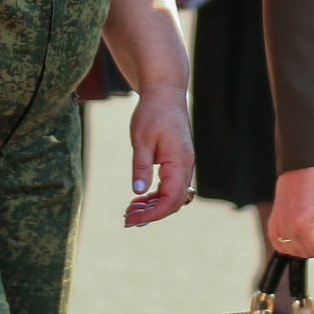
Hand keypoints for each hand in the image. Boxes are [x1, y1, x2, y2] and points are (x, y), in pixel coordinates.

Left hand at [125, 84, 196, 226]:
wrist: (165, 92)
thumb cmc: (152, 113)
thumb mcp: (142, 140)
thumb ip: (141, 166)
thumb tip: (138, 192)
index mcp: (179, 163)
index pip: (170, 199)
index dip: (152, 214)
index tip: (133, 220)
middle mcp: (185, 166)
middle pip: (173, 202)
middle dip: (151, 214)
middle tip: (127, 219)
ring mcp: (183, 164)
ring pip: (172, 195)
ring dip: (153, 206)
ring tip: (130, 210)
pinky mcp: (178, 161)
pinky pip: (171, 185)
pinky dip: (157, 195)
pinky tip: (140, 197)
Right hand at [267, 163, 313, 258]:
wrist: (307, 150)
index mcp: (304, 222)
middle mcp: (288, 223)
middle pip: (307, 253)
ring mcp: (279, 219)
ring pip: (293, 249)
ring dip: (307, 245)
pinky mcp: (275, 214)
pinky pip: (277, 240)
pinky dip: (289, 242)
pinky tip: (301, 233)